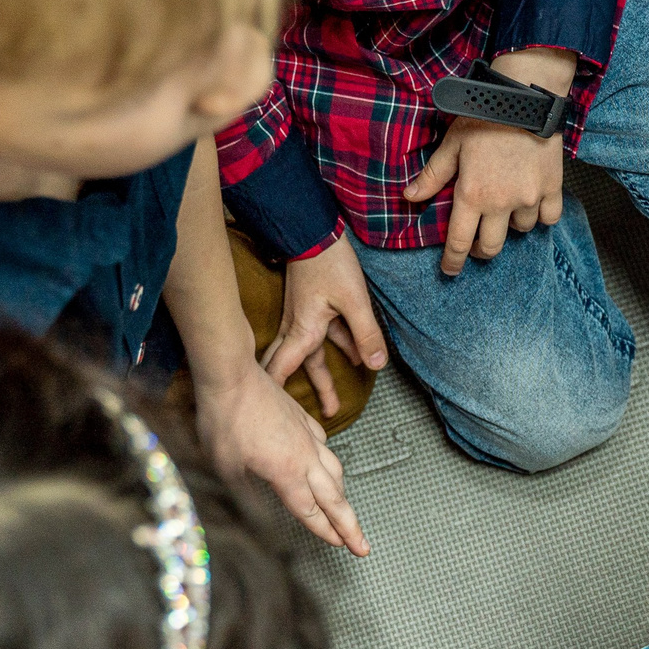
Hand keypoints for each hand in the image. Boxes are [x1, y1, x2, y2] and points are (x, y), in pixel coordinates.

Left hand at [193, 359, 368, 555]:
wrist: (232, 376)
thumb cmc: (224, 420)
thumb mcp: (225, 467)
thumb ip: (244, 494)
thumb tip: (254, 514)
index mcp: (286, 473)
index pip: (310, 512)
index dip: (325, 532)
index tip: (340, 547)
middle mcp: (304, 457)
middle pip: (334, 498)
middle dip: (350, 525)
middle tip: (363, 546)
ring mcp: (307, 435)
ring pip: (335, 470)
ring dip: (342, 495)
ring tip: (345, 510)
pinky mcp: (302, 419)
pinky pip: (324, 445)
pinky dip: (329, 462)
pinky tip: (325, 465)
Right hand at [263, 238, 386, 416]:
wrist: (315, 230)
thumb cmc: (329, 263)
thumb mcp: (354, 300)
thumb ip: (365, 334)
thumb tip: (376, 365)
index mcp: (303, 331)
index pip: (280, 371)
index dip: (275, 395)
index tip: (273, 418)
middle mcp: (298, 328)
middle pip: (294, 368)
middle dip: (303, 393)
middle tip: (314, 418)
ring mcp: (303, 318)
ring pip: (310, 355)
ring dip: (321, 376)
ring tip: (334, 402)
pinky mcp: (312, 308)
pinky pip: (322, 336)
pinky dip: (335, 349)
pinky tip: (355, 357)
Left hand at [405, 48, 575, 276]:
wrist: (525, 99)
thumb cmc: (484, 118)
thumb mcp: (452, 144)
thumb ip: (433, 175)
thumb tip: (410, 197)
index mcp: (472, 195)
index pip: (459, 242)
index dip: (452, 261)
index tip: (450, 270)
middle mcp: (501, 204)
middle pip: (491, 247)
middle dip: (481, 250)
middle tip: (477, 242)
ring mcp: (529, 199)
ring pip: (521, 230)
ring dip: (511, 225)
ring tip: (506, 208)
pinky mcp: (552, 189)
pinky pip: (548, 218)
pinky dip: (540, 216)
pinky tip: (532, 203)